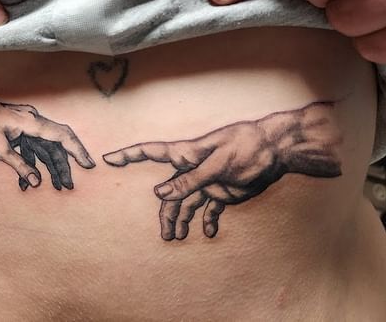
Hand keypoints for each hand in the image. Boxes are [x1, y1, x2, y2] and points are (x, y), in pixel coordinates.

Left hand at [0, 96, 95, 189]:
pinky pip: (32, 148)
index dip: (77, 150)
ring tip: (57, 187)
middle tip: (68, 186)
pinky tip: (28, 183)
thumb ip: (19, 166)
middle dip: (63, 166)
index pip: (62, 135)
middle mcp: (33, 122)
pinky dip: (33, 164)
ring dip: (50, 167)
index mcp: (32, 123)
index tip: (89, 165)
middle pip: (55, 146)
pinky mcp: (19, 131)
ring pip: (45, 148)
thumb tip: (36, 183)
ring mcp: (27, 126)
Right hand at [103, 101, 341, 239]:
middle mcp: (192, 169)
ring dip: (182, 220)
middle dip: (166, 213)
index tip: (108, 158)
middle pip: (170, 193)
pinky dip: (207, 221)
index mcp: (188, 154)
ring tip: (178, 238)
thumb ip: (190, 180)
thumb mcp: (219, 164)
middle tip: (167, 236)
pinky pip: (209, 209)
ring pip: (186, 204)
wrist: (276, 151)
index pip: (152, 153)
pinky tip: (208, 233)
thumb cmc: (246, 147)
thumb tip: (158, 194)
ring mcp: (207, 181)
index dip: (129, 155)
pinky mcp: (222, 192)